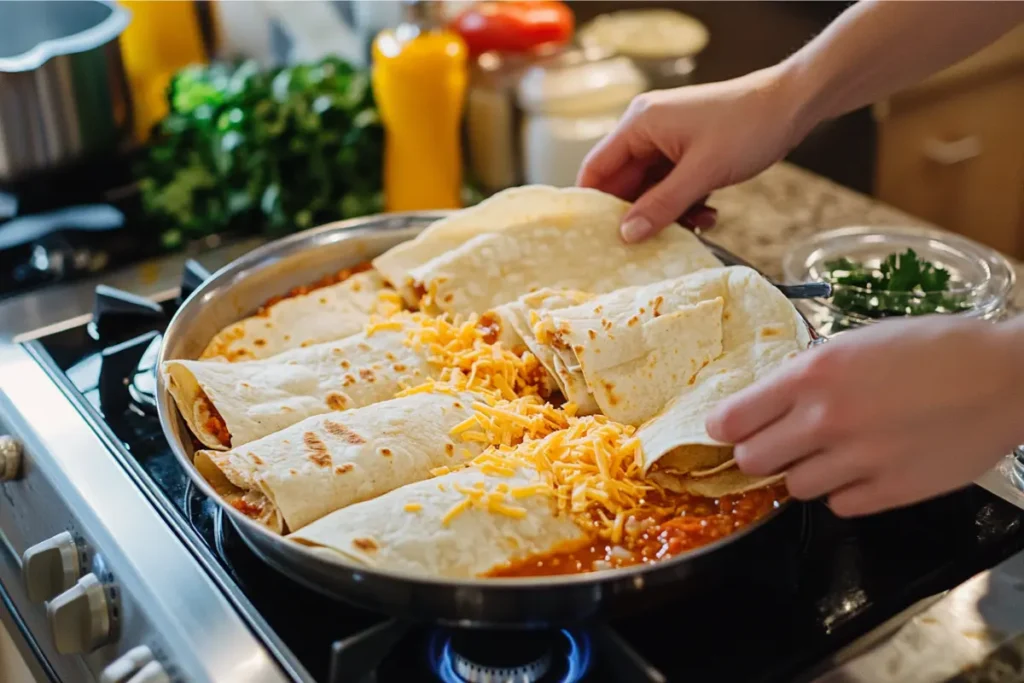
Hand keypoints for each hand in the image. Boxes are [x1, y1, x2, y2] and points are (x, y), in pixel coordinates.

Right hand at [577, 65, 809, 241]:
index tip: (595, 239)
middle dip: (637, 215)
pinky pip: (671, 187)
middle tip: (648, 245)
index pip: (596, 169)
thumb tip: (626, 235)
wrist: (793, 105)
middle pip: (623, 184)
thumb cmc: (747, 127)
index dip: (592, 205)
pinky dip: (684, 205)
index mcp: (639, 124)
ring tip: (695, 226)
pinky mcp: (686, 153)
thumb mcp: (702, 173)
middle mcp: (646, 130)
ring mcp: (667, 142)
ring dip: (667, 213)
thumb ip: (661, 205)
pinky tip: (707, 215)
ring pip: (650, 190)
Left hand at [705, 316, 1023, 516]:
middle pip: (753, 461)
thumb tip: (768, 400)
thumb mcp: (857, 342)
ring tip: (831, 452)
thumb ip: (808, 373)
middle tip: (775, 444)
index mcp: (813, 374)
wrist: (1004, 377)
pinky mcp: (890, 492)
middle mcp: (827, 420)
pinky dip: (843, 492)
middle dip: (757, 453)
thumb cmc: (932, 348)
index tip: (725, 429)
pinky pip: (838, 506)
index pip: (733, 419)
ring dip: (803, 472)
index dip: (723, 427)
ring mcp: (858, 460)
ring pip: (794, 488)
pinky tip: (863, 468)